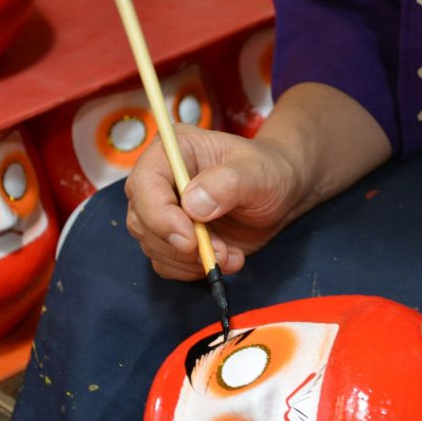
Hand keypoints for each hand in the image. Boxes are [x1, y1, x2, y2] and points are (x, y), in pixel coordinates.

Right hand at [126, 83, 391, 280]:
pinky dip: (196, 270)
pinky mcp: (175, 239)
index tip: (190, 240)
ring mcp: (164, 212)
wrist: (279, 194)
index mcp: (171, 151)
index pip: (144, 185)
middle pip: (142, 221)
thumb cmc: (269, 172)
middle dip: (179, 246)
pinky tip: (228, 258)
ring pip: (154, 247)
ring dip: (192, 261)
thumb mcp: (257, 172)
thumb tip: (192, 206)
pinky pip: (169, 264)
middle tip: (221, 252)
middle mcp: (159, 181)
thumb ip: (227, 183)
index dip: (160, 216)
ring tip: (231, 254)